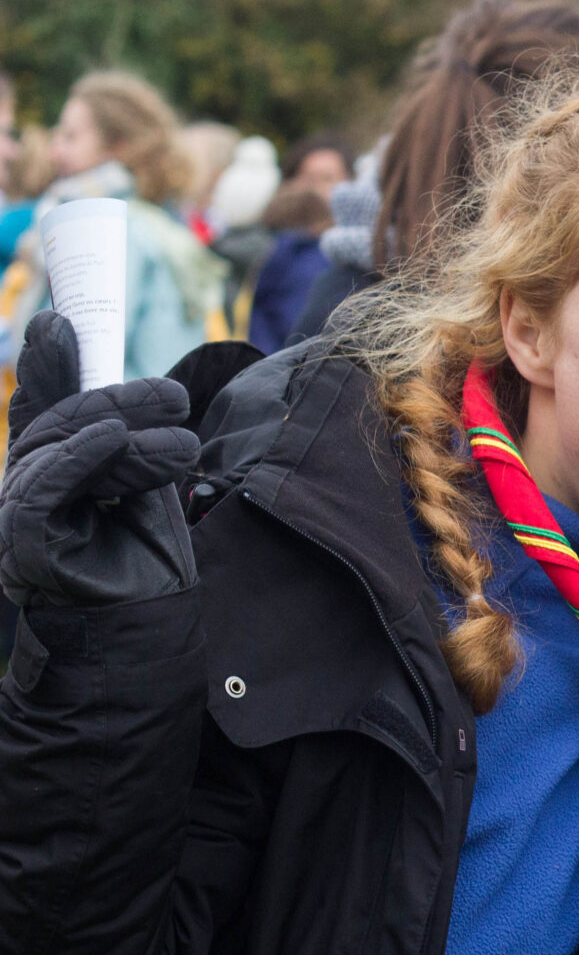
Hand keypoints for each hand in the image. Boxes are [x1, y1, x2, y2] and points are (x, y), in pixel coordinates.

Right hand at [0, 312, 197, 609]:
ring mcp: (17, 514)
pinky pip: (45, 487)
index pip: (42, 407)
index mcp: (48, 471)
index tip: (61, 321)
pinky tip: (113, 439)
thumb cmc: (143, 562)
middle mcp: (24, 487)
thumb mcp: (138, 482)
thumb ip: (118, 432)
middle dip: (118, 400)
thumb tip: (102, 375)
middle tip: (177, 396)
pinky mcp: (23, 540)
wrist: (145, 634)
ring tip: (184, 441)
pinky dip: (79, 457)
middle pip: (58, 422)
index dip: (50, 364)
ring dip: (125, 433)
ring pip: (58, 448)